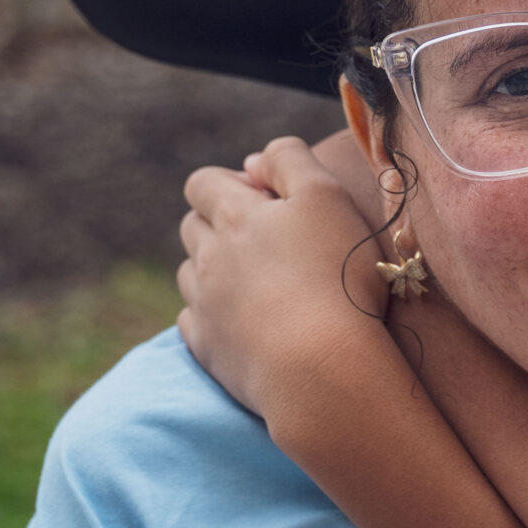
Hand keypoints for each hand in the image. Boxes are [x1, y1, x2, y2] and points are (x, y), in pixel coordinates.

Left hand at [178, 132, 385, 419]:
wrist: (321, 367)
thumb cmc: (336, 277)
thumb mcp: (328, 196)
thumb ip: (289, 160)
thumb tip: (252, 162)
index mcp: (234, 215)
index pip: (203, 182)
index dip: (230, 183)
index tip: (269, 201)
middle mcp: (209, 256)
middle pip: (192, 226)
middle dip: (219, 224)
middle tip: (268, 242)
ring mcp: (204, 305)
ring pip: (191, 273)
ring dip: (215, 269)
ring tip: (261, 283)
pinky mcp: (208, 349)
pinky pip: (194, 320)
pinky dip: (213, 314)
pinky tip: (247, 321)